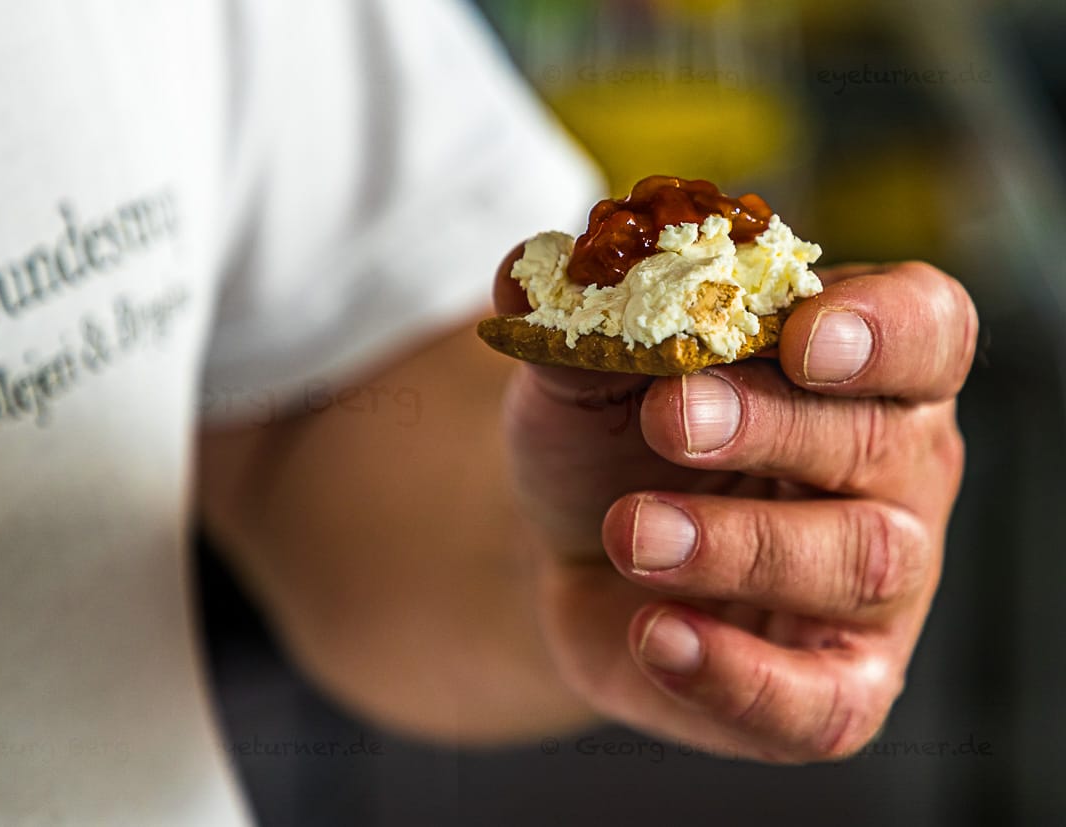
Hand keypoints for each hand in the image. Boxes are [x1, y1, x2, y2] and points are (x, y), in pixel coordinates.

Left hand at [494, 253, 976, 761]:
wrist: (574, 551)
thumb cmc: (610, 439)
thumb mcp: (583, 370)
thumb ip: (573, 320)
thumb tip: (526, 272)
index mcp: (855, 368)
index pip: (927, 330)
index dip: (881, 330)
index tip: (799, 337)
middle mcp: (891, 473)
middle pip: (881, 444)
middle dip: (772, 429)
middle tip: (669, 420)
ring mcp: (872, 589)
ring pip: (857, 563)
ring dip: (738, 545)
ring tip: (632, 532)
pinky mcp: (831, 686)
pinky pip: (821, 703)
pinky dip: (740, 677)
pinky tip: (658, 637)